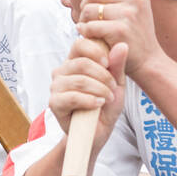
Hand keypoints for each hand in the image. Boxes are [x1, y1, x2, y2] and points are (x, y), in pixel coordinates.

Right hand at [48, 35, 127, 152]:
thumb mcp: (116, 83)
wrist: (98, 131)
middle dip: (102, 75)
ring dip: (99, 89)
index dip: (95, 51)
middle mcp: (62, 71)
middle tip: (112, 87)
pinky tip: (98, 105)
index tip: (108, 64)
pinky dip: (89, 100)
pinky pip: (72, 96)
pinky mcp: (54, 103)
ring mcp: (56, 87)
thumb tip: (122, 45)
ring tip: (107, 98)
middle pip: (81, 62)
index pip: (80, 44)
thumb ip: (118, 65)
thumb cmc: (106, 106)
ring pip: (79, 80)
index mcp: (75, 61)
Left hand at [75, 0, 163, 78]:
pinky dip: (85, 32)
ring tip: (89, 28)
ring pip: (89, 8)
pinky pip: (91, 26)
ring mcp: (129, 12)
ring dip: (83, 20)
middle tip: (88, 18)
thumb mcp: (124, 10)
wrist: (148, 61)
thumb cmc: (133, 34)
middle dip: (85, 5)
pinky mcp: (121, 29)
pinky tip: (89, 36)